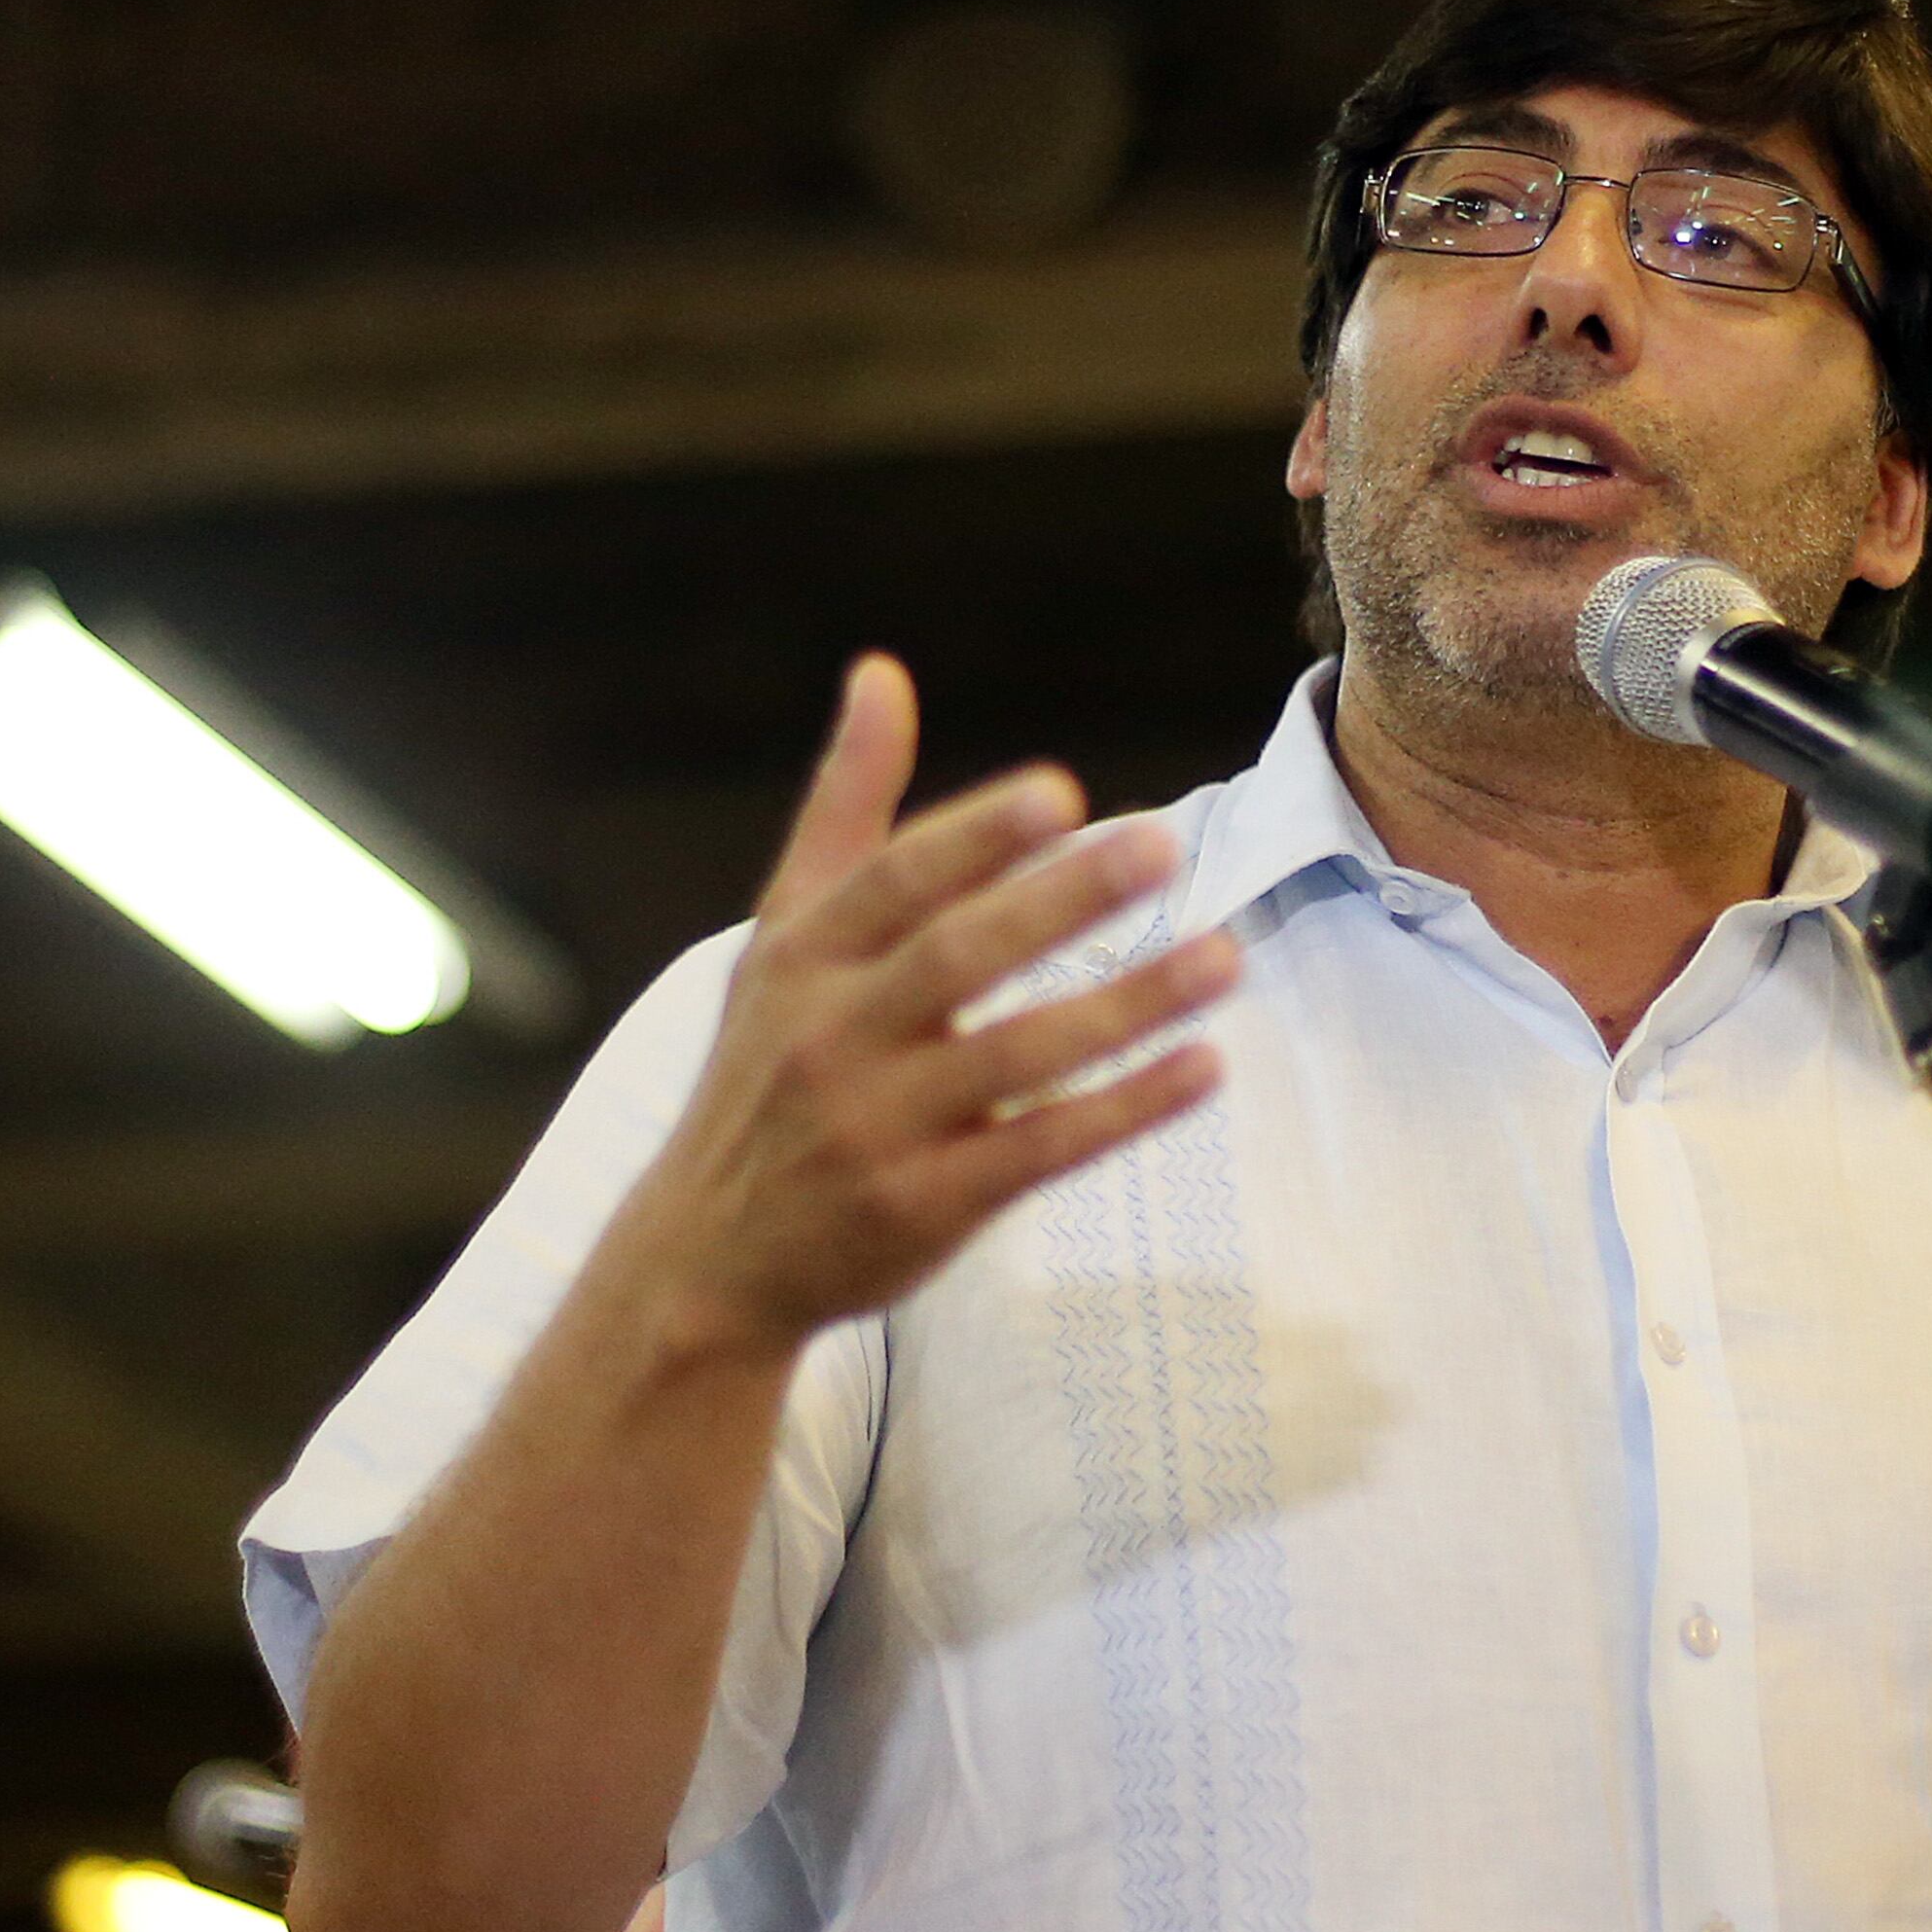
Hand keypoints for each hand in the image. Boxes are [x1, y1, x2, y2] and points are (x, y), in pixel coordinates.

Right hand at [609, 654, 1236, 1352]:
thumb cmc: (767, 1071)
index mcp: (803, 959)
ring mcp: (879, 1128)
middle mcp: (833, 1038)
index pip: (895, 883)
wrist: (707, 1262)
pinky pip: (1042, 1150)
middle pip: (957, 959)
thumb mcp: (782, 937)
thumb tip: (881, 670)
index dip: (976, 838)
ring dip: (1128, 1007)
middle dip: (1059, 903)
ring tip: (1225, 957)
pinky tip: (1205, 1067)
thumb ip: (847, 807)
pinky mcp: (926, 1205)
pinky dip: (1125, 1110)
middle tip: (1162, 847)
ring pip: (1018, 1057)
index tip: (1062, 793)